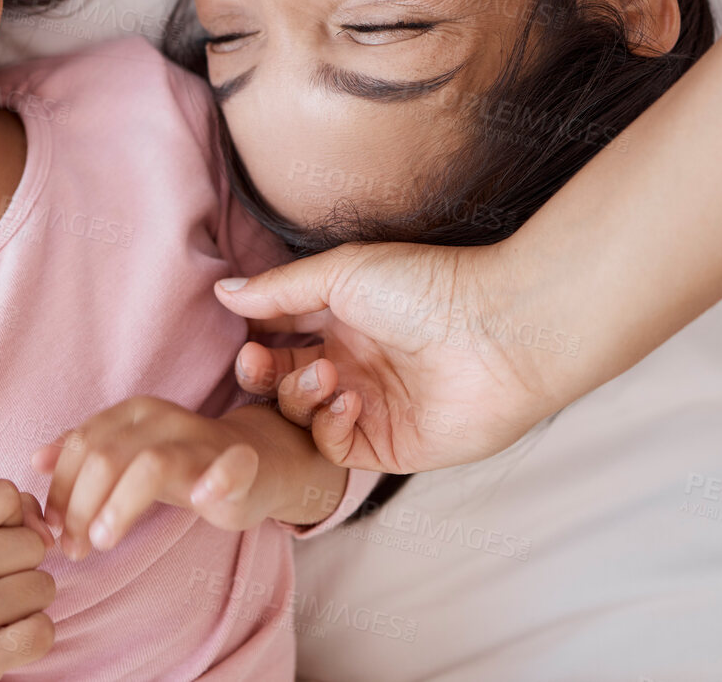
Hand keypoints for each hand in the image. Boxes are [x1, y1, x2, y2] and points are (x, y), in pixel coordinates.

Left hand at [32, 397, 307, 560]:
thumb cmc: (180, 465)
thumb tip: (36, 459)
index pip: (80, 446)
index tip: (53, 531)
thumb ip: (83, 456)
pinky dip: (216, 480)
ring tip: (104, 541)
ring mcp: (202, 439)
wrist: (254, 461)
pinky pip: (231, 466)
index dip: (60, 491)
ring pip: (150, 464)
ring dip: (120, 506)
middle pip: (105, 457)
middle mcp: (162, 418)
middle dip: (81, 507)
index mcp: (130, 414)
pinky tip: (200, 501)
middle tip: (74, 548)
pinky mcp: (240, 463)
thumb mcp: (126, 457)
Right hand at [217, 240, 561, 471]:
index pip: (278, 336)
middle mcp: (352, 363)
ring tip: (326, 374)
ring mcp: (369, 406)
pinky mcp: (388, 446)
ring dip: (299, 395)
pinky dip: (328, 427)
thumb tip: (223, 292)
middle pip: (281, 380)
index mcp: (342, 319)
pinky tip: (349, 400)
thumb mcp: (340, 273)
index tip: (241, 333)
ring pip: (301, 416)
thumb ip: (278, 289)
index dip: (253, 338)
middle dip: (261, 373)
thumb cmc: (424, 289)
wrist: (498, 333)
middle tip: (257, 361)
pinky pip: (333, 448)